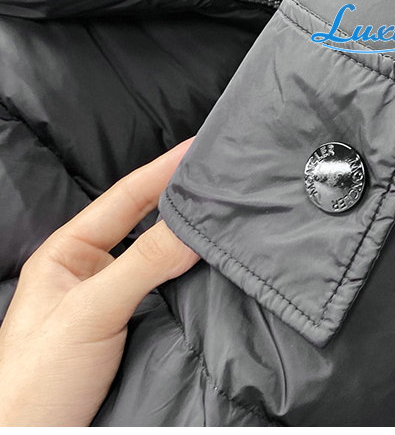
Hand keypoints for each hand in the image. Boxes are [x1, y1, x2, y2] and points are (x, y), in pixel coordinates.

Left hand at [0, 140, 198, 425]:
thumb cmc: (34, 380)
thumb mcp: (90, 312)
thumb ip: (142, 265)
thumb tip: (194, 227)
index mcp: (68, 253)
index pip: (125, 198)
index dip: (162, 170)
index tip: (198, 148)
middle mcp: (91, 271)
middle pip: (144, 222)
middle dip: (180, 198)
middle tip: (220, 176)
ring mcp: (111, 301)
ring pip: (158, 256)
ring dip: (188, 237)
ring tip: (225, 212)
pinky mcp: (132, 331)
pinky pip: (168, 289)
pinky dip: (192, 273)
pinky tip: (214, 264)